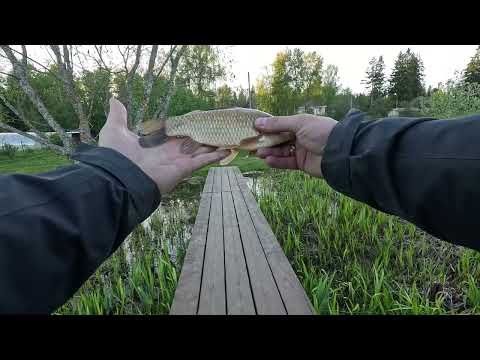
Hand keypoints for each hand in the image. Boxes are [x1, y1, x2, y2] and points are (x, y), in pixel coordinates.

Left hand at [99, 98, 228, 193]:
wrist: (119, 178)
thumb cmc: (116, 156)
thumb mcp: (114, 130)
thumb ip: (118, 115)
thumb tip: (114, 98)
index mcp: (158, 142)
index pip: (176, 131)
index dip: (187, 124)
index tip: (198, 117)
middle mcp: (170, 151)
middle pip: (192, 140)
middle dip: (205, 133)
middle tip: (219, 124)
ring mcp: (179, 159)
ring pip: (201, 149)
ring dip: (214, 143)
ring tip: (229, 135)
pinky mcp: (185, 167)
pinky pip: (204, 160)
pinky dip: (216, 155)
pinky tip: (228, 149)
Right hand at [255, 114, 337, 177]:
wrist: (339, 152)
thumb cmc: (321, 132)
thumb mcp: (299, 123)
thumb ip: (278, 123)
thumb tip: (258, 122)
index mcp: (301, 124)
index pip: (280, 125)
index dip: (267, 128)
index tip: (253, 130)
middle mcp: (300, 136)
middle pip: (279, 139)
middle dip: (266, 142)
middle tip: (252, 144)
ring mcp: (301, 150)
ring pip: (281, 151)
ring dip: (269, 152)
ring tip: (258, 153)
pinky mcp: (302, 164)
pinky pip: (287, 162)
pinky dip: (277, 162)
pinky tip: (268, 160)